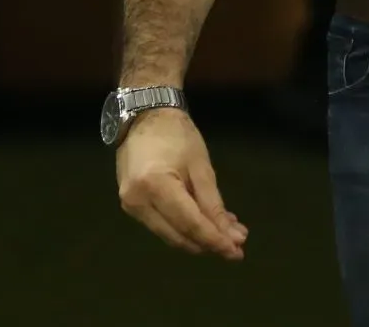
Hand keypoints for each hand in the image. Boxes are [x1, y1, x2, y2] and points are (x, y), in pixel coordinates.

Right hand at [117, 108, 247, 259]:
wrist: (144, 115)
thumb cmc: (177, 134)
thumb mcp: (201, 167)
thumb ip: (214, 204)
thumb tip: (232, 236)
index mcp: (156, 186)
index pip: (191, 225)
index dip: (215, 241)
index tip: (237, 252)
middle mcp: (138, 201)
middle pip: (179, 236)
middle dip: (209, 243)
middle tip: (236, 243)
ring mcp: (130, 205)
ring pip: (170, 235)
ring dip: (198, 238)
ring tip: (226, 232)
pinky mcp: (131, 205)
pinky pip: (161, 225)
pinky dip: (184, 228)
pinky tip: (205, 222)